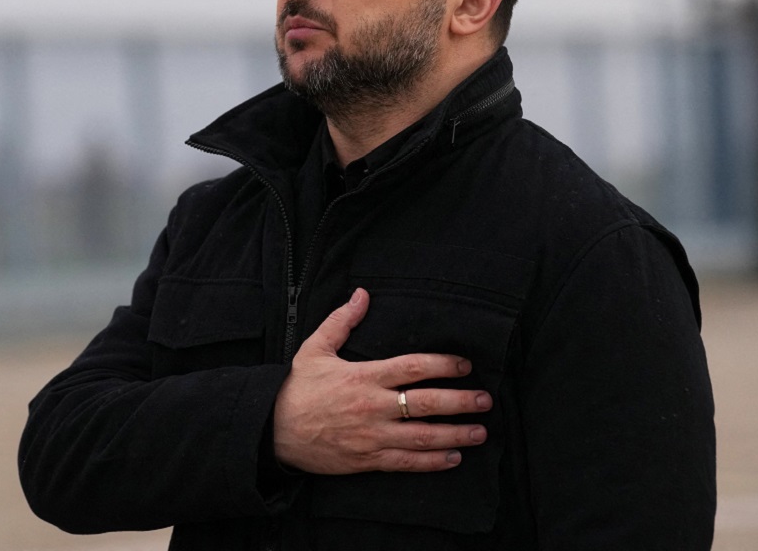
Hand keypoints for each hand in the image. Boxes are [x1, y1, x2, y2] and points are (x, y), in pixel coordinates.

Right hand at [272, 287, 491, 474]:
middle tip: (485, 400)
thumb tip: (361, 295)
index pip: (413, 367)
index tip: (464, 365)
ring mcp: (372, 436)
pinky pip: (406, 462)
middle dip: (460, 402)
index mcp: (364, 377)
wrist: (272, 431)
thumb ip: (341, 321)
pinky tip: (453, 458)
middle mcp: (373, 407)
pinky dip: (432, 462)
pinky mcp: (368, 460)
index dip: (443, 365)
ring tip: (480, 431)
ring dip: (455, 434)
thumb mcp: (314, 349)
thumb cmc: (296, 389)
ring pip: (423, 437)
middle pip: (426, 403)